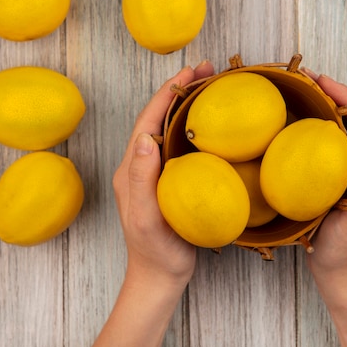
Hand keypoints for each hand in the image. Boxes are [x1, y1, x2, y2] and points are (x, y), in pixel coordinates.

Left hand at [84, 62, 213, 346]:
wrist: (159, 275)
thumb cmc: (155, 251)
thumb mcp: (146, 218)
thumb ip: (141, 180)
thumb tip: (144, 138)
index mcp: (131, 168)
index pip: (148, 120)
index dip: (168, 93)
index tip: (191, 72)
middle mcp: (141, 164)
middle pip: (160, 117)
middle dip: (181, 90)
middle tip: (209, 70)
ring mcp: (156, 172)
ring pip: (171, 128)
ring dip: (189, 104)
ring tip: (213, 86)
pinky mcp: (170, 180)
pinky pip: (182, 145)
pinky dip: (197, 127)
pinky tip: (214, 125)